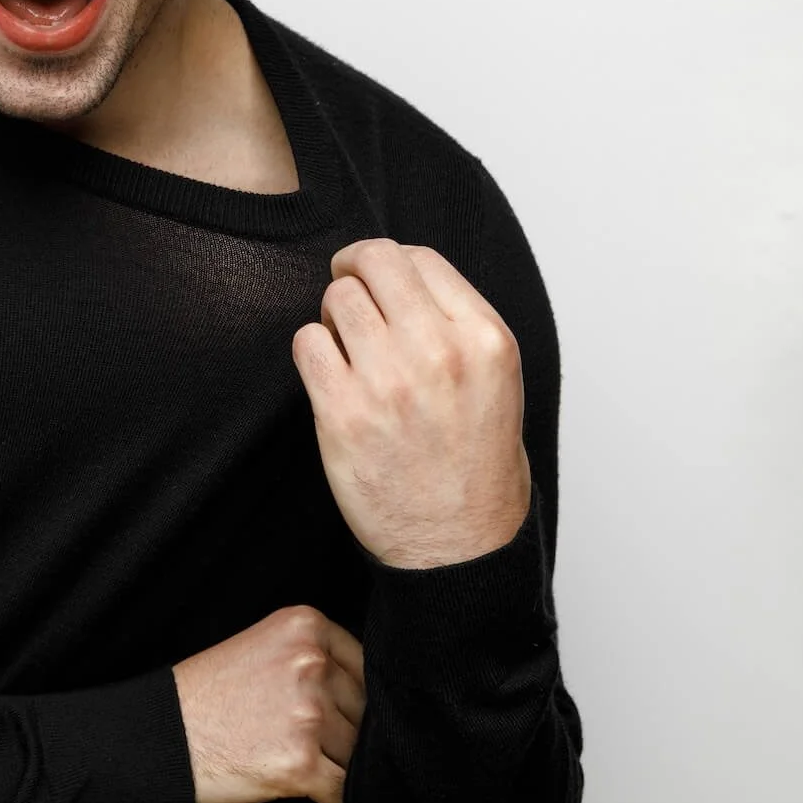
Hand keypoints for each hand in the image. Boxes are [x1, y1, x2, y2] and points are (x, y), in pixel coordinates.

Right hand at [172, 606, 366, 802]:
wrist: (158, 741)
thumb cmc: (202, 698)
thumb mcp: (258, 648)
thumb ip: (311, 657)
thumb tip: (366, 695)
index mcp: (303, 627)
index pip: (363, 666)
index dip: (352, 698)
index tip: (338, 715)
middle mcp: (309, 664)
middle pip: (363, 710)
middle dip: (346, 734)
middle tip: (315, 749)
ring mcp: (306, 714)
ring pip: (357, 752)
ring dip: (340, 768)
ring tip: (309, 772)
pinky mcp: (298, 763)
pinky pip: (343, 790)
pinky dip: (335, 801)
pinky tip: (318, 800)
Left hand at [290, 239, 532, 569]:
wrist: (457, 544)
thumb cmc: (475, 465)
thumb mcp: (496, 379)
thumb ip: (456, 323)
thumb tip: (399, 275)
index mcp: (484, 339)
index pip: (421, 259)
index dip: (390, 264)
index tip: (377, 278)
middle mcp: (439, 353)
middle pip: (375, 262)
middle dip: (354, 271)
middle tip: (347, 292)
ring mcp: (388, 382)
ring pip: (337, 299)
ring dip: (333, 316)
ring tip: (346, 347)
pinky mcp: (343, 414)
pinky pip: (306, 343)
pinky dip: (312, 351)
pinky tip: (330, 375)